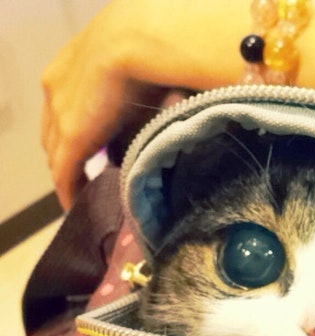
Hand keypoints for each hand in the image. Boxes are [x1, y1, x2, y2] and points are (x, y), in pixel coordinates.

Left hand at [41, 4, 166, 209]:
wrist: (137, 40)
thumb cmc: (149, 50)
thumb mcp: (136, 76)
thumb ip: (132, 105)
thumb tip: (146, 132)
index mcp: (69, 68)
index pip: (64, 109)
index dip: (76, 132)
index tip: (93, 148)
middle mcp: (56, 89)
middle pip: (54, 133)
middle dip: (67, 155)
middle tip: (87, 174)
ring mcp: (59, 113)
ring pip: (57, 154)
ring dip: (69, 173)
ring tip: (86, 191)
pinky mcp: (71, 136)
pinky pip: (64, 173)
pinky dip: (69, 190)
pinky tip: (77, 205)